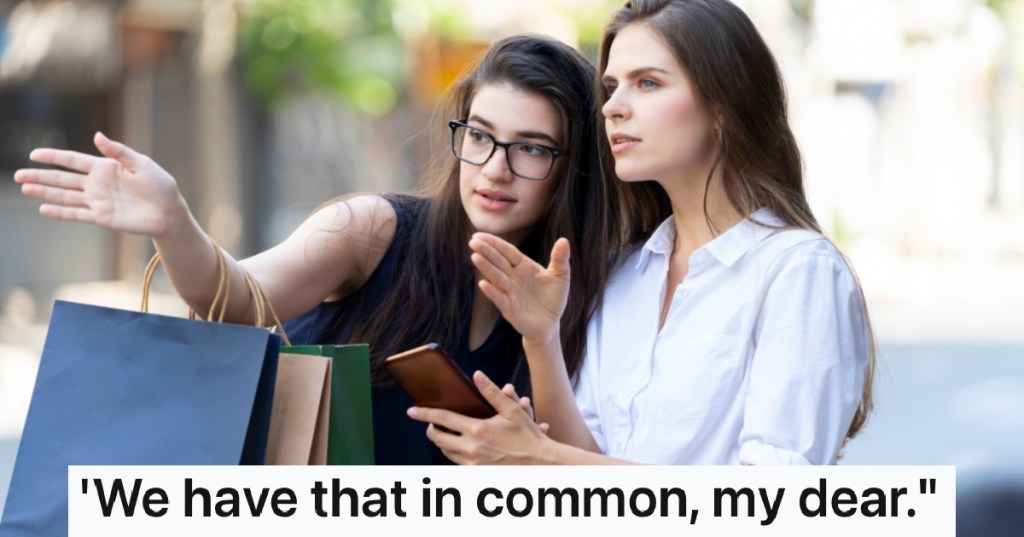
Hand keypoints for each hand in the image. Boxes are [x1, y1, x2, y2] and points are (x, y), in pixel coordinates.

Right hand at [14, 132, 186, 236]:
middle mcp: (97, 185)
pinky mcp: (102, 218)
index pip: (73, 160)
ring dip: (44, 193)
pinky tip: (43, 209)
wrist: (169, 212)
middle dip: (40, 177)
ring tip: (25, 189)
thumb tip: (96, 135)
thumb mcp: (141, 164)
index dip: (53, 157)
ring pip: (64, 197)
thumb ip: (118, 152)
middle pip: (62, 179)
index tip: (33, 154)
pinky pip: (77, 215)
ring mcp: (97, 202)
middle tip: (17, 176)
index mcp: (105, 168)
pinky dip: (60, 213)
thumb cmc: (160, 185)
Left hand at [407, 371, 552, 464]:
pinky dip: (452, 453)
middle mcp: (471, 448)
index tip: (411, 411)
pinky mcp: (477, 473)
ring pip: (446, 452)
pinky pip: (456, 462)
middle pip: (438, 439)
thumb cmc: (528, 435)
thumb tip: (477, 375)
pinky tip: (457, 446)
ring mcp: (473, 463)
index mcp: (477, 430)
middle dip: (430, 430)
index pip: (441, 420)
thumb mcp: (512, 410)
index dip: (424, 414)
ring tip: (441, 433)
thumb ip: (492, 392)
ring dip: (440, 442)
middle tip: (430, 423)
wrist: (540, 464)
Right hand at [469, 232, 569, 345]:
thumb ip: (560, 258)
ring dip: (486, 268)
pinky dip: (492, 292)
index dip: (494, 243)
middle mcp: (513, 278)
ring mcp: (509, 293)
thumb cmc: (553, 298)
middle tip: (473, 242)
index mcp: (523, 266)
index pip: (507, 251)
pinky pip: (500, 299)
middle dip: (486, 252)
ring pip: (496, 278)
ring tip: (475, 257)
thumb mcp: (560, 276)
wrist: (550, 324)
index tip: (479, 234)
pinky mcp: (510, 309)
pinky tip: (483, 284)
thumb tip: (564, 240)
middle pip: (499, 262)